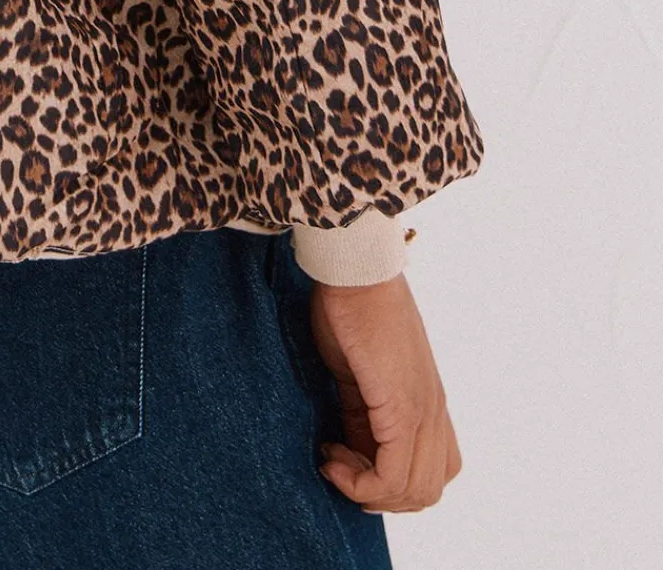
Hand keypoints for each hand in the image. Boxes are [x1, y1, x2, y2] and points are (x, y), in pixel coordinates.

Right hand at [308, 272, 462, 512]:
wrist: (355, 269)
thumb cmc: (350, 307)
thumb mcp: (359, 374)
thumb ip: (363, 413)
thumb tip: (350, 449)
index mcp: (426, 400)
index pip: (430, 471)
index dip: (387, 481)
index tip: (342, 455)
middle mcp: (433, 410)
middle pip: (427, 490)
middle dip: (378, 494)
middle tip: (338, 462)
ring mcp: (423, 410)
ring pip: (417, 491)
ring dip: (368, 491)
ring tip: (333, 457)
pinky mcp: (403, 407)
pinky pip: (393, 475)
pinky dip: (360, 481)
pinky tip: (331, 454)